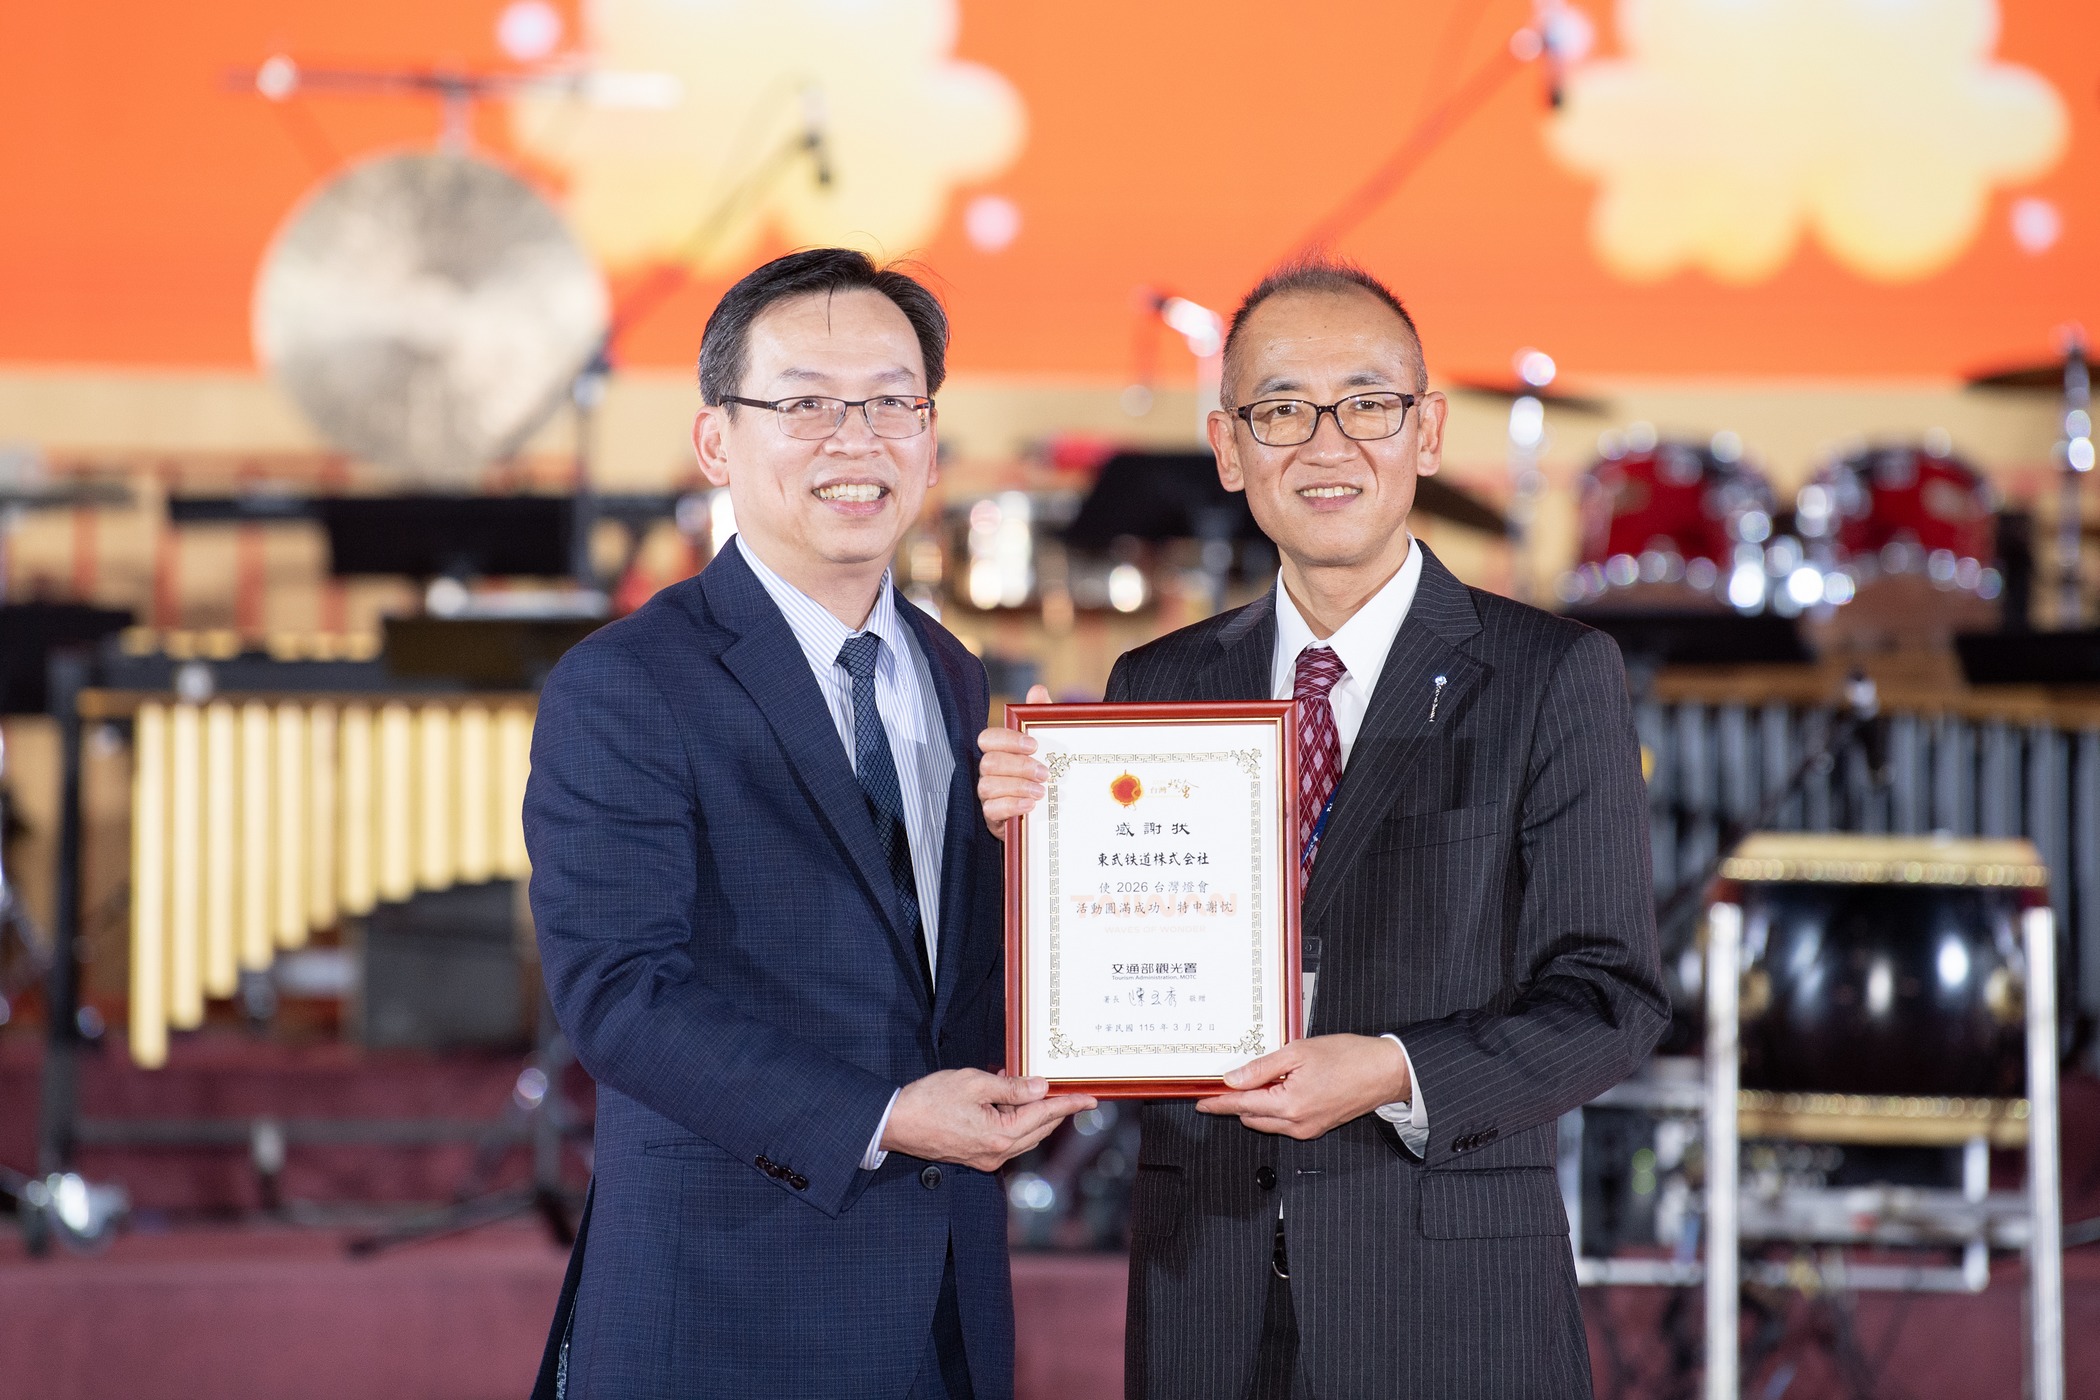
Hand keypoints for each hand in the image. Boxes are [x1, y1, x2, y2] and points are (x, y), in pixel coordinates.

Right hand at [881, 1068, 1095, 1170]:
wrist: (896, 1123)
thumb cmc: (930, 1100)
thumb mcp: (974, 1083)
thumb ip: (1012, 1087)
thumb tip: (1041, 1088)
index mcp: (1000, 1135)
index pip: (1045, 1115)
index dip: (1069, 1104)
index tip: (1091, 1098)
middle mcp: (997, 1153)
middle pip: (1039, 1128)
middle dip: (1054, 1108)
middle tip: (1067, 1089)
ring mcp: (986, 1158)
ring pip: (1024, 1135)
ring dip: (1032, 1112)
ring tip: (1027, 1086)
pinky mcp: (975, 1157)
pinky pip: (1007, 1139)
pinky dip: (1014, 1120)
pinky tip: (1006, 1099)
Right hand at [977, 683, 1051, 837]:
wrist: (1052, 811)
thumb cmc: (1046, 772)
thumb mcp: (1050, 744)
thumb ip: (1041, 717)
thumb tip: (1037, 691)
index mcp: (1000, 751)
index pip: (988, 739)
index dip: (1007, 740)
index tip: (1034, 745)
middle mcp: (990, 772)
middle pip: (988, 763)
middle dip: (1018, 766)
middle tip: (1044, 773)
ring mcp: (989, 795)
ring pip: (987, 785)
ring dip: (1016, 787)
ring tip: (1040, 791)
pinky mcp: (993, 818)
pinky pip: (991, 810)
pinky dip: (1012, 806)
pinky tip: (1031, 805)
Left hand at [1194, 1034, 1411, 1139]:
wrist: (1385, 1072)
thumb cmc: (1349, 1058)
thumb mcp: (1298, 1052)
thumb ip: (1262, 1067)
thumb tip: (1233, 1078)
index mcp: (1289, 1105)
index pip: (1241, 1105)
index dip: (1218, 1103)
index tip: (1201, 1101)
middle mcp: (1297, 1124)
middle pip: (1251, 1117)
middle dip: (1236, 1101)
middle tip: (1228, 1081)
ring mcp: (1308, 1129)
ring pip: (1267, 1121)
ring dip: (1256, 1104)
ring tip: (1260, 1078)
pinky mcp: (1317, 1128)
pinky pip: (1284, 1122)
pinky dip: (1274, 1108)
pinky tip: (1280, 1086)